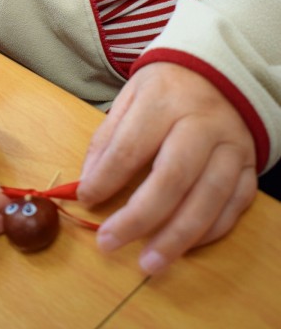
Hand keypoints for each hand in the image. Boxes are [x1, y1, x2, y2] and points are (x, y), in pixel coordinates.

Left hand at [77, 63, 256, 273]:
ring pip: (208, 197)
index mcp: (165, 100)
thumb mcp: (130, 97)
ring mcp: (231, 145)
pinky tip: (183, 246)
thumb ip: (108, 139)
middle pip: (173, 177)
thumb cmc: (166, 88)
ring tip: (148, 263)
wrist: (218, 72)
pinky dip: (210, 231)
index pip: (132, 146)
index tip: (86, 199)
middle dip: (139, 217)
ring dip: (177, 236)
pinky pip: (234, 205)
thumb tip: (88, 184)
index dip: (106, 178)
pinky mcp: (249, 165)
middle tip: (109, 243)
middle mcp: (202, 123)